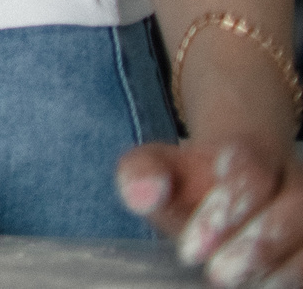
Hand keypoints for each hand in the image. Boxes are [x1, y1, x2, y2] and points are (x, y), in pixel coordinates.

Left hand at [118, 136, 302, 285]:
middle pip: (296, 206)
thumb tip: (144, 192)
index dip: (225, 211)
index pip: (252, 172)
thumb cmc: (187, 182)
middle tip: (219, 274)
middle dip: (257, 247)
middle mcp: (292, 181)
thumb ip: (141, 172)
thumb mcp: (156, 168)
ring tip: (238, 283)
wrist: (224, 184)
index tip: (190, 249)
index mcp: (251, 154)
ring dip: (283, 269)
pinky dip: (294, 277)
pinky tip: (263, 285)